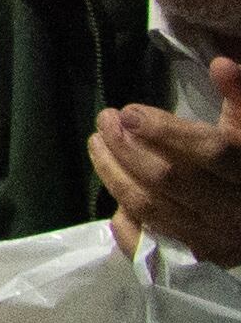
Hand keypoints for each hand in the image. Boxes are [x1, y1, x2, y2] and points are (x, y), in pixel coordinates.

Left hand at [89, 63, 240, 268]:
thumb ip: (240, 97)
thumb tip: (222, 63)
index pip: (210, 151)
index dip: (166, 130)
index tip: (129, 112)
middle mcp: (235, 212)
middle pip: (169, 178)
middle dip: (127, 146)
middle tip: (104, 120)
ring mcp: (215, 239)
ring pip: (151, 207)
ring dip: (114, 173)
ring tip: (97, 142)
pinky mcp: (197, 259)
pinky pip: (149, 242)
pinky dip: (125, 219)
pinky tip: (113, 195)